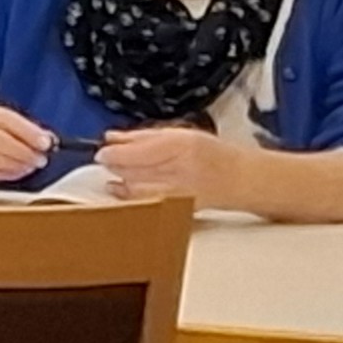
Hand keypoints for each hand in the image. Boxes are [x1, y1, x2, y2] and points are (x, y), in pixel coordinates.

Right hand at [0, 103, 60, 189]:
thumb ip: (18, 134)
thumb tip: (47, 139)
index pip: (5, 118)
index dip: (28, 130)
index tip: (46, 142)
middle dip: (24, 151)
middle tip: (40, 159)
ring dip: (15, 164)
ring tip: (28, 168)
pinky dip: (4, 173)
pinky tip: (14, 174)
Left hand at [90, 124, 214, 198]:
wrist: (240, 179)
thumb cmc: (212, 153)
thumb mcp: (180, 133)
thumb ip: (143, 136)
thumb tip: (112, 138)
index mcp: (182, 147)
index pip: (139, 152)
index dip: (114, 153)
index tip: (102, 151)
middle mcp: (181, 171)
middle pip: (134, 171)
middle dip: (114, 166)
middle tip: (105, 160)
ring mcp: (180, 193)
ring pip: (136, 190)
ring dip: (120, 181)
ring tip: (115, 174)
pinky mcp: (177, 209)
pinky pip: (145, 203)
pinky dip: (130, 195)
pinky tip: (123, 189)